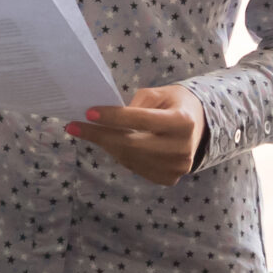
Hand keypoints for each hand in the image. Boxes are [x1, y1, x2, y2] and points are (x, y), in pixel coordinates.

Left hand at [68, 85, 206, 185]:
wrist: (199, 126)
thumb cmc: (174, 104)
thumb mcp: (159, 93)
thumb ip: (136, 103)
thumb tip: (105, 118)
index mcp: (183, 122)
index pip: (143, 119)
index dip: (114, 117)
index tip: (88, 112)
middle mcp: (182, 149)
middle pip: (132, 144)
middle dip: (100, 135)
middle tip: (73, 126)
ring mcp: (177, 168)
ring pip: (130, 158)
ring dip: (106, 145)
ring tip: (89, 132)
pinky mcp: (169, 179)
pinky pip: (135, 168)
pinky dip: (119, 155)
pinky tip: (111, 143)